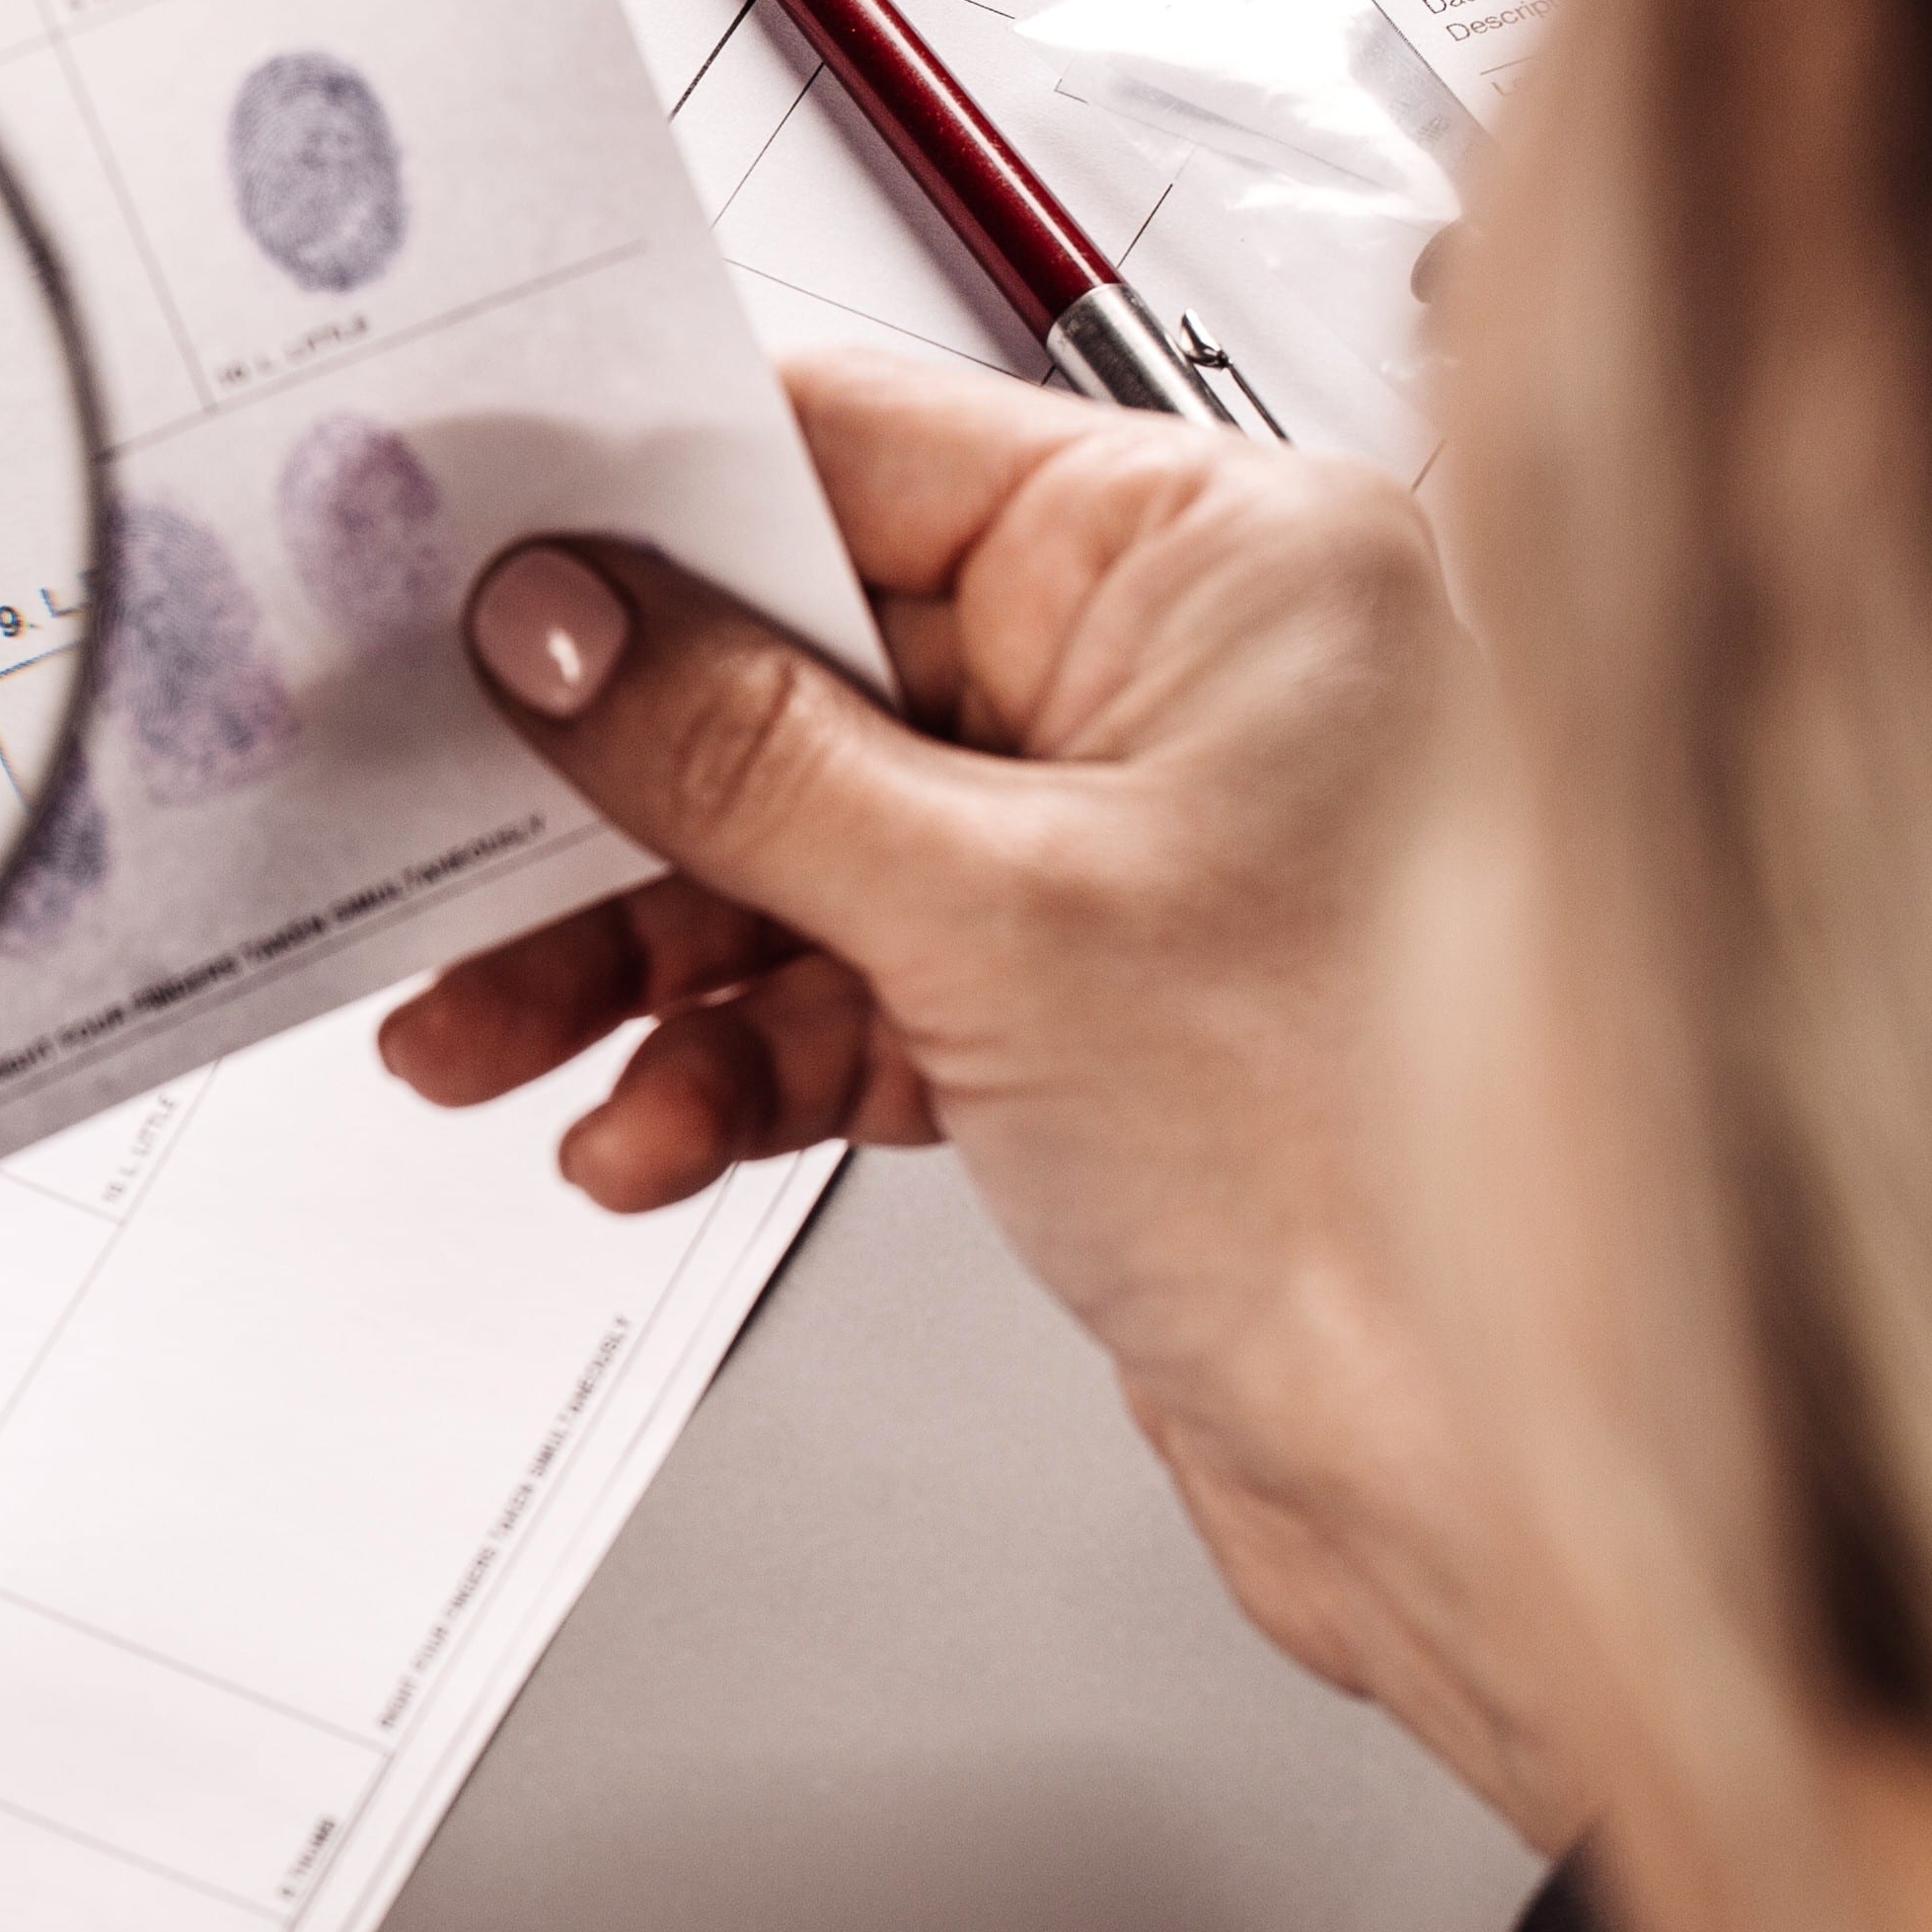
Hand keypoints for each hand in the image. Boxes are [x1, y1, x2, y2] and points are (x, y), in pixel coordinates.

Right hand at [376, 343, 1576, 1843]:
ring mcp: (1131, 852)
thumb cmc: (1373, 1162)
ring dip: (629, 960)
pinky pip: (846, 992)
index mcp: (1223, 560)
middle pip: (798, 671)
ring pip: (797, 852)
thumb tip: (560, 626)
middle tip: (437, 837)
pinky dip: (730, 1063)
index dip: (639, 501)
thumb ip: (741, 753)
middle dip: (598, 792)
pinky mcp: (1086, 1012)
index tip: (465, 540)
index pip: (860, 455)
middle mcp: (1186, 681)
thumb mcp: (993, 915)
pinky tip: (647, 1131)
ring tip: (491, 1039)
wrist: (1495, 1475)